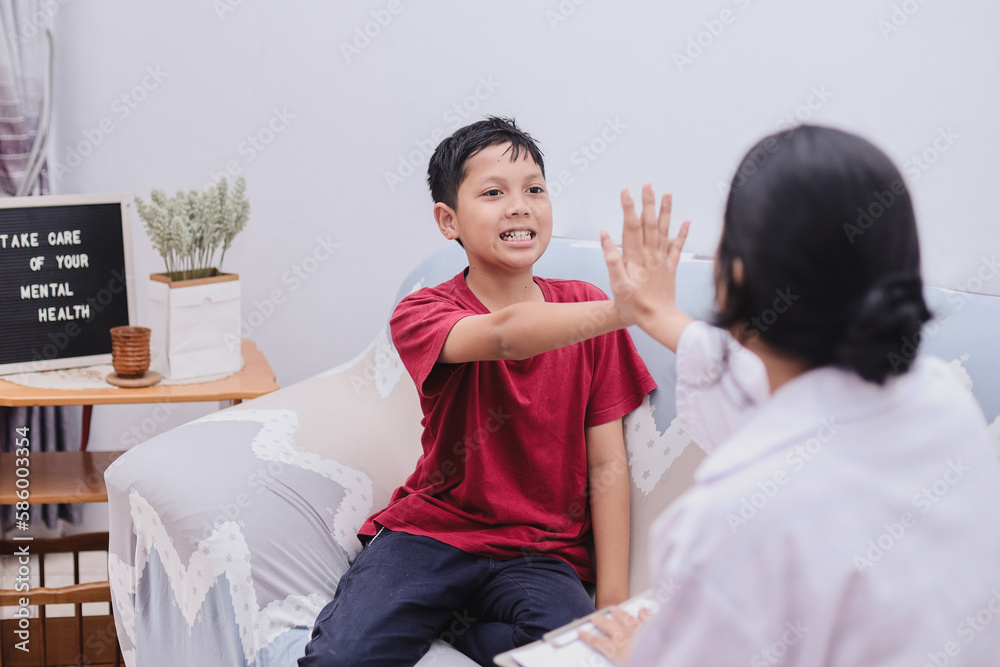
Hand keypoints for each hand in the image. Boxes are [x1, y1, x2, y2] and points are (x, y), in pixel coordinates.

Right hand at [579, 605, 652, 666]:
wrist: (672, 660)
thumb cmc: (649, 662)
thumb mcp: (625, 665)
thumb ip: (619, 662)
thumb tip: (614, 663)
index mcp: (619, 651)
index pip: (599, 643)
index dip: (588, 638)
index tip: (582, 633)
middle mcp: (628, 638)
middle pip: (610, 627)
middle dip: (600, 622)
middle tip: (594, 618)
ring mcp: (642, 630)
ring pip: (627, 618)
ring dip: (618, 613)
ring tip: (613, 609)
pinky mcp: (656, 628)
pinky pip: (647, 617)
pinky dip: (643, 613)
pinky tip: (642, 611)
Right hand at [602, 185, 689, 329]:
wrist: (658, 318)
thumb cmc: (635, 305)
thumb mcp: (617, 284)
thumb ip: (612, 259)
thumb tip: (606, 236)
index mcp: (635, 257)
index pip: (631, 227)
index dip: (628, 208)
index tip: (626, 192)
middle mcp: (650, 255)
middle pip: (649, 223)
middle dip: (647, 203)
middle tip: (647, 185)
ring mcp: (662, 260)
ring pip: (664, 230)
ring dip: (665, 212)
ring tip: (667, 194)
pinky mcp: (671, 267)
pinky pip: (677, 247)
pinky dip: (682, 233)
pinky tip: (686, 221)